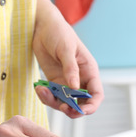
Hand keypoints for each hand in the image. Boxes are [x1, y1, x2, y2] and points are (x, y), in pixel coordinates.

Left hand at [33, 0, 103, 117]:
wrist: (41, 26)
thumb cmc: (58, 32)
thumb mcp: (66, 49)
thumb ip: (70, 69)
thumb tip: (75, 88)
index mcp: (89, 71)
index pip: (96, 94)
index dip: (92, 106)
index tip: (81, 111)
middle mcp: (80, 78)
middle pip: (81, 103)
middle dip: (72, 109)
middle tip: (60, 107)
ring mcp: (66, 81)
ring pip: (65, 102)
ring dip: (54, 102)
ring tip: (42, 92)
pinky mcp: (53, 81)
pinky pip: (52, 95)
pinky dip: (46, 96)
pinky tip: (39, 88)